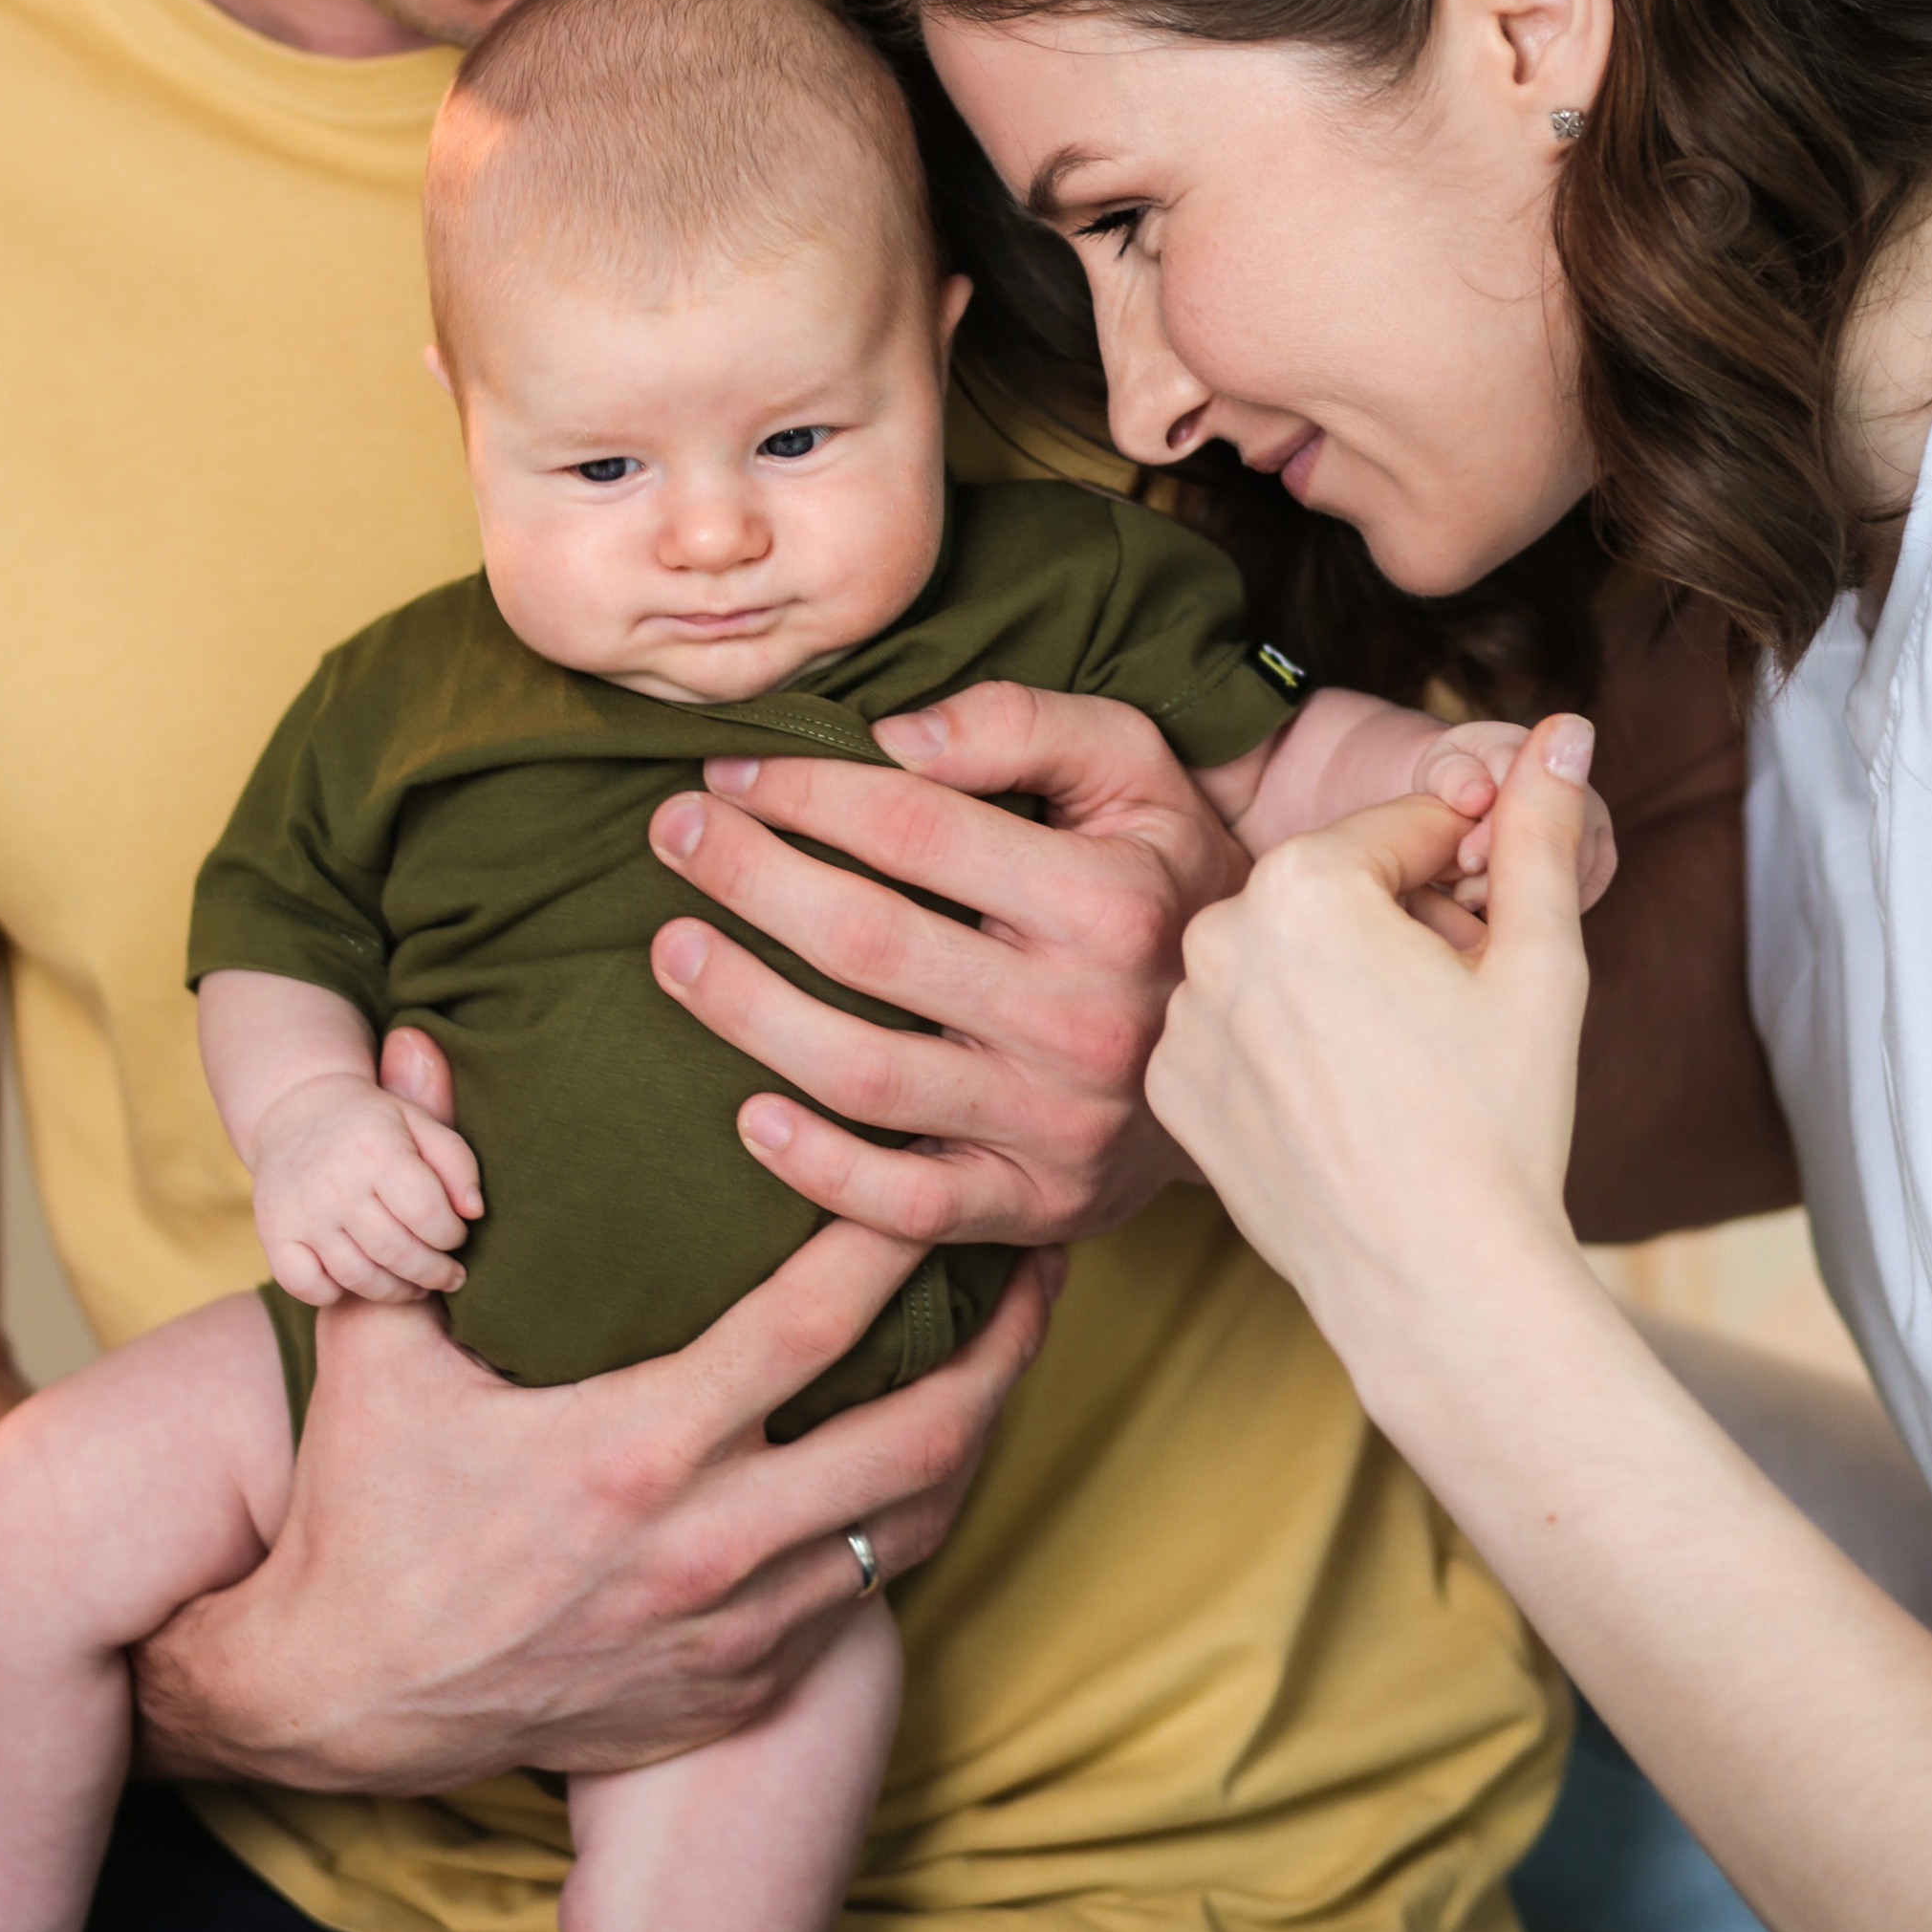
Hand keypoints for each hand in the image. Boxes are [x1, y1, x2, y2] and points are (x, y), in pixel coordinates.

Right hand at [131, 1220, 1059, 1791]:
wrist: (347, 1701)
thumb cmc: (366, 1509)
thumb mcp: (375, 1350)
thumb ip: (419, 1196)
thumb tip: (417, 1043)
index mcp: (634, 1452)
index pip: (810, 1326)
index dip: (892, 1238)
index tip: (940, 1162)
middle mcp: (708, 1548)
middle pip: (920, 1434)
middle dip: (1003, 1341)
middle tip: (1043, 1252)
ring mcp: (736, 1630)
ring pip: (916, 1523)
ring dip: (980, 1428)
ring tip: (1018, 1343)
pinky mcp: (741, 1687)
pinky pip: (868, 1595)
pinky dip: (914, 1516)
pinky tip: (936, 1453)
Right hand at [249, 1056, 480, 1306]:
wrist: (296, 1106)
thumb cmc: (372, 1122)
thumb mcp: (419, 1121)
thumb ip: (456, 1162)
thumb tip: (475, 1213)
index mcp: (377, 1151)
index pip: (428, 1215)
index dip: (451, 1236)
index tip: (456, 1236)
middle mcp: (335, 1184)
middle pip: (397, 1252)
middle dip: (434, 1273)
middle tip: (449, 1275)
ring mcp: (301, 1213)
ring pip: (359, 1277)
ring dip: (397, 1291)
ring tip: (417, 1286)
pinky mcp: (274, 1233)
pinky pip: (308, 1287)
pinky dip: (335, 1294)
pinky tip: (358, 1281)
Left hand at [644, 682, 1244, 1250]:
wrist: (1259, 1039)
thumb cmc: (1167, 882)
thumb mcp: (1136, 771)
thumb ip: (1023, 724)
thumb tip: (894, 735)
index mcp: (1108, 899)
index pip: (914, 828)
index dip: (806, 792)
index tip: (731, 773)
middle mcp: (1083, 1016)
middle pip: (866, 942)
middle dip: (746, 878)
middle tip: (672, 836)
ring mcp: (1057, 1123)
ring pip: (863, 1074)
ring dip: (743, 1010)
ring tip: (673, 951)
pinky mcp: (1036, 1204)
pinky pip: (905, 1207)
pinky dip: (817, 1170)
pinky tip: (748, 1114)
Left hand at [1146, 717, 1598, 1379]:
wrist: (1437, 1287)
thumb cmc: (1498, 1121)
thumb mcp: (1540, 959)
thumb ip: (1541, 829)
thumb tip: (1565, 724)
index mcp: (1302, 881)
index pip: (1406, 830)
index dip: (1470, 880)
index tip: (1493, 944)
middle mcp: (1216, 933)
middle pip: (1337, 891)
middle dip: (1402, 930)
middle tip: (1459, 1016)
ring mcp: (1183, 1016)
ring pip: (1284, 961)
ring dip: (1341, 986)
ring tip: (1406, 1068)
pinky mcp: (1170, 1088)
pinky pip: (1240, 1031)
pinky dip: (1288, 1049)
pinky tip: (1346, 1106)